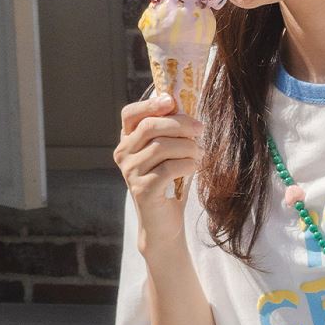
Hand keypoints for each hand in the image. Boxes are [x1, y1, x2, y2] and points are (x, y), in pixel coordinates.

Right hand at [113, 93, 204, 253]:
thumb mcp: (170, 151)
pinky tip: (195, 167)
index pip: (130, 114)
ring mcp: (129, 172)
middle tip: (201, 129)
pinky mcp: (141, 189)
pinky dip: (188, 164)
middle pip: (150, 126)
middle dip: (180, 124)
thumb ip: (172, 129)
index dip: (150, 104)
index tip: (172, 101)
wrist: (164, 222)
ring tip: (200, 154)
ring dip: (188, 147)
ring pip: (162, 146)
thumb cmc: (171, 181)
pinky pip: (169, 168)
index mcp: (128, 140)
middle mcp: (123, 154)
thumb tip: (183, 103)